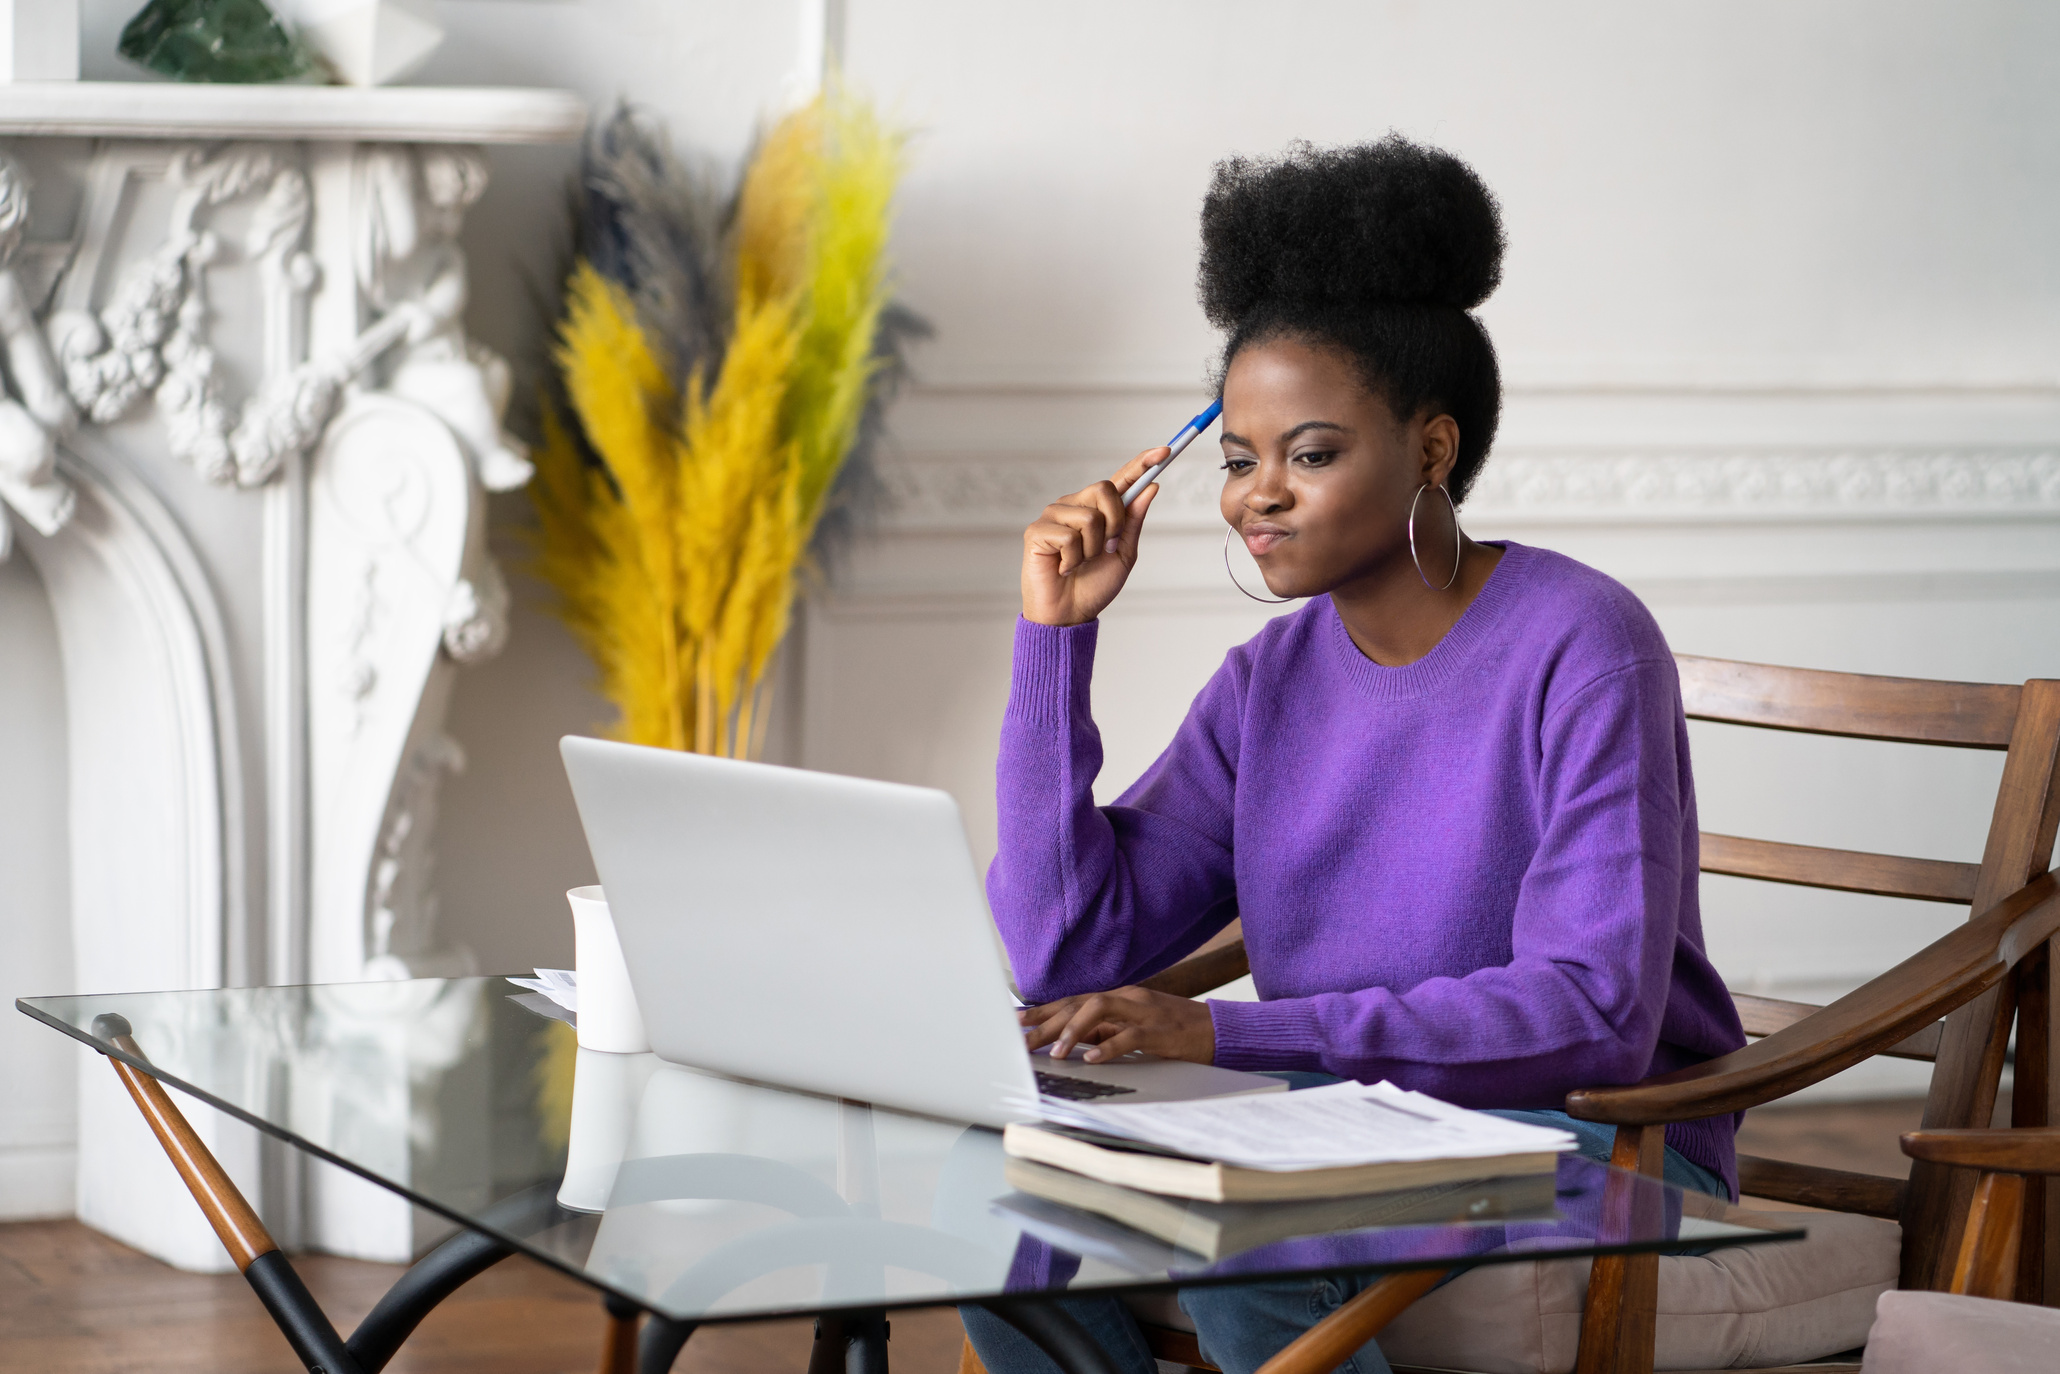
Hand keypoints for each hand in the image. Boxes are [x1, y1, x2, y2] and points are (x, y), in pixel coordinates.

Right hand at [1020, 450, 1163, 626]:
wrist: (1069, 614)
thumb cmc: (1093, 585)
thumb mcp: (1124, 554)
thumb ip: (1134, 521)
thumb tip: (1151, 487)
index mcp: (1098, 509)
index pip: (1121, 479)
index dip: (1142, 463)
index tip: (1165, 451)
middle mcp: (1075, 505)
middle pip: (1105, 488)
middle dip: (1115, 522)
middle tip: (1107, 549)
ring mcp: (1054, 516)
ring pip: (1089, 516)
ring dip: (1093, 548)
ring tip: (1080, 563)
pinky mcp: (1037, 531)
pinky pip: (1068, 536)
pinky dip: (1073, 559)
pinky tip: (1063, 568)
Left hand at [1020, 985, 1215, 1064]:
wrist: (1220, 1029)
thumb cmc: (1175, 1031)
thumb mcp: (1135, 1028)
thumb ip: (1107, 1030)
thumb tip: (1072, 1041)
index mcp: (1121, 997)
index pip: (1074, 1000)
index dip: (1044, 1010)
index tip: (1017, 1021)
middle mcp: (1128, 998)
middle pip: (1078, 1004)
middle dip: (1047, 1023)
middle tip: (1022, 1042)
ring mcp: (1144, 1011)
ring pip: (1099, 1010)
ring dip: (1072, 1030)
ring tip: (1053, 1052)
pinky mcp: (1161, 1030)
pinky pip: (1130, 1036)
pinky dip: (1108, 1047)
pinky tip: (1091, 1059)